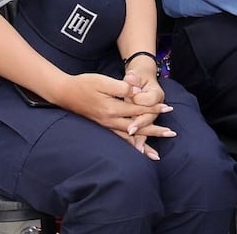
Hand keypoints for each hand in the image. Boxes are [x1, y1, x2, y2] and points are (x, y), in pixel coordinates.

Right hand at [52, 72, 175, 158]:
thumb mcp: (102, 81)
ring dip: (143, 145)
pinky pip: (119, 140)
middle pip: (137, 128)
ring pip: (128, 138)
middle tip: (171, 133)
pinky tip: (136, 152)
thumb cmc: (84, 84)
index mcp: (112, 108)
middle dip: (155, 131)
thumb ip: (121, 87)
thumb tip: (137, 92)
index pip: (138, 110)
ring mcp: (106, 125)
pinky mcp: (103, 126)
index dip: (154, 108)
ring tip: (156, 155)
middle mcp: (110, 121)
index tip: (168, 108)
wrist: (65, 93)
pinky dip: (129, 147)